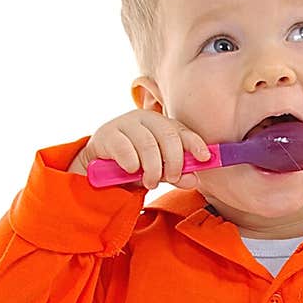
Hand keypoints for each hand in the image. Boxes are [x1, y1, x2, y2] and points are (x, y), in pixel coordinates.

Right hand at [67, 109, 210, 189]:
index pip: (182, 131)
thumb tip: (193, 180)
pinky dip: (131, 163)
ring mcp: (125, 123)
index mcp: (161, 125)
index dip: (195, 143)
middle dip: (174, 161)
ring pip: (148, 144)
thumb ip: (175, 175)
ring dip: (152, 168)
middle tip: (171, 178)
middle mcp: (145, 119)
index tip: (204, 158)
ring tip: (150, 182)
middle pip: (167, 136)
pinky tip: (131, 171)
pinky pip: (125, 148)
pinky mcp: (108, 134)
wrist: (97, 166)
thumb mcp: (157, 172)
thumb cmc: (132, 166)